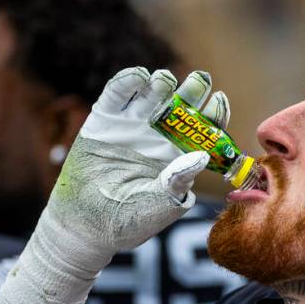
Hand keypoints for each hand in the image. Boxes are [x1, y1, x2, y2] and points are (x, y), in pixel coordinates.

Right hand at [0, 67, 230, 303]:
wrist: (85, 226)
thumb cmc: (128, 221)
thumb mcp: (160, 206)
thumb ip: (179, 182)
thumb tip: (201, 156)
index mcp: (181, 155)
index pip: (205, 129)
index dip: (214, 113)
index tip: (219, 100)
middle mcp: (161, 136)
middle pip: (183, 104)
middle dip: (194, 89)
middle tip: (199, 81)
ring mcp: (134, 125)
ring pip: (153, 93)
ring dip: (163, 82)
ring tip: (164, 84)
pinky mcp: (105, 119)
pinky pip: (118, 93)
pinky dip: (129, 80)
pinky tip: (140, 77)